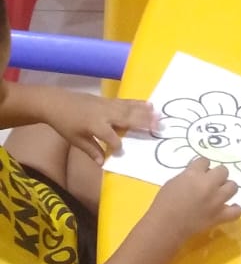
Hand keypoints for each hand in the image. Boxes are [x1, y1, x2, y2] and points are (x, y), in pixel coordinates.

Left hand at [44, 89, 158, 162]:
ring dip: (145, 112)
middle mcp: (104, 114)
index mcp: (95, 125)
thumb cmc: (65, 123)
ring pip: (130, 109)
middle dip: (143, 123)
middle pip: (127, 119)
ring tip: (160, 116)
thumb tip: (102, 163)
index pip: (111, 137)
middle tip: (160, 127)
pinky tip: (149, 104)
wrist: (56, 102)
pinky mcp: (108, 100)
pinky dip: (138, 103)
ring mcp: (107, 105)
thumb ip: (91, 150)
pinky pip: (126, 102)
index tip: (121, 152)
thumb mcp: (75, 140)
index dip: (117, 145)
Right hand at [149, 156, 240, 243]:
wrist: (166, 225)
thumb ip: (187, 176)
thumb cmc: (163, 203)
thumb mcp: (173, 182)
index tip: (199, 172)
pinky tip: (229, 208)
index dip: (202, 166)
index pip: (205, 161)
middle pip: (223, 170)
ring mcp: (216, 200)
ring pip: (233, 186)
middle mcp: (208, 184)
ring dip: (226, 188)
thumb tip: (197, 176)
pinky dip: (234, 209)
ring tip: (219, 193)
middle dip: (217, 175)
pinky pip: (236, 211)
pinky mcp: (220, 216)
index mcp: (194, 174)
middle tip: (210, 183)